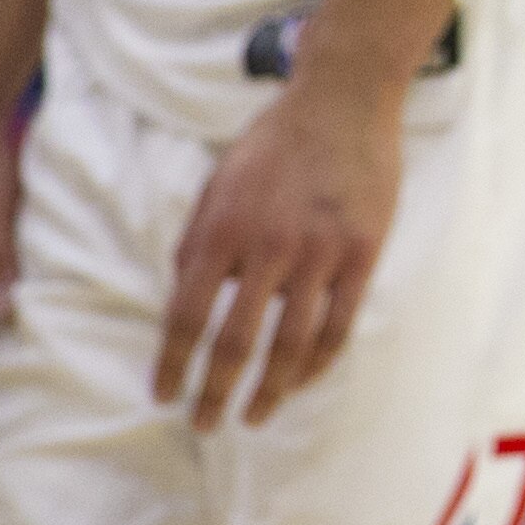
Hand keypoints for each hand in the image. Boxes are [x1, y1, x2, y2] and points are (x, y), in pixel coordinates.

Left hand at [156, 79, 402, 430]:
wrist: (344, 100)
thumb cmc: (274, 142)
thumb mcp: (218, 184)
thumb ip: (198, 242)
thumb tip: (181, 300)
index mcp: (223, 229)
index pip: (187, 315)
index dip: (172, 363)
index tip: (162, 395)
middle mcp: (269, 246)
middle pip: (236, 341)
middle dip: (214, 392)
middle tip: (204, 424)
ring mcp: (320, 252)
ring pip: (291, 344)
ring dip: (270, 391)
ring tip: (255, 417)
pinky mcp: (363, 252)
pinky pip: (339, 323)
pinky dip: (317, 361)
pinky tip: (301, 380)